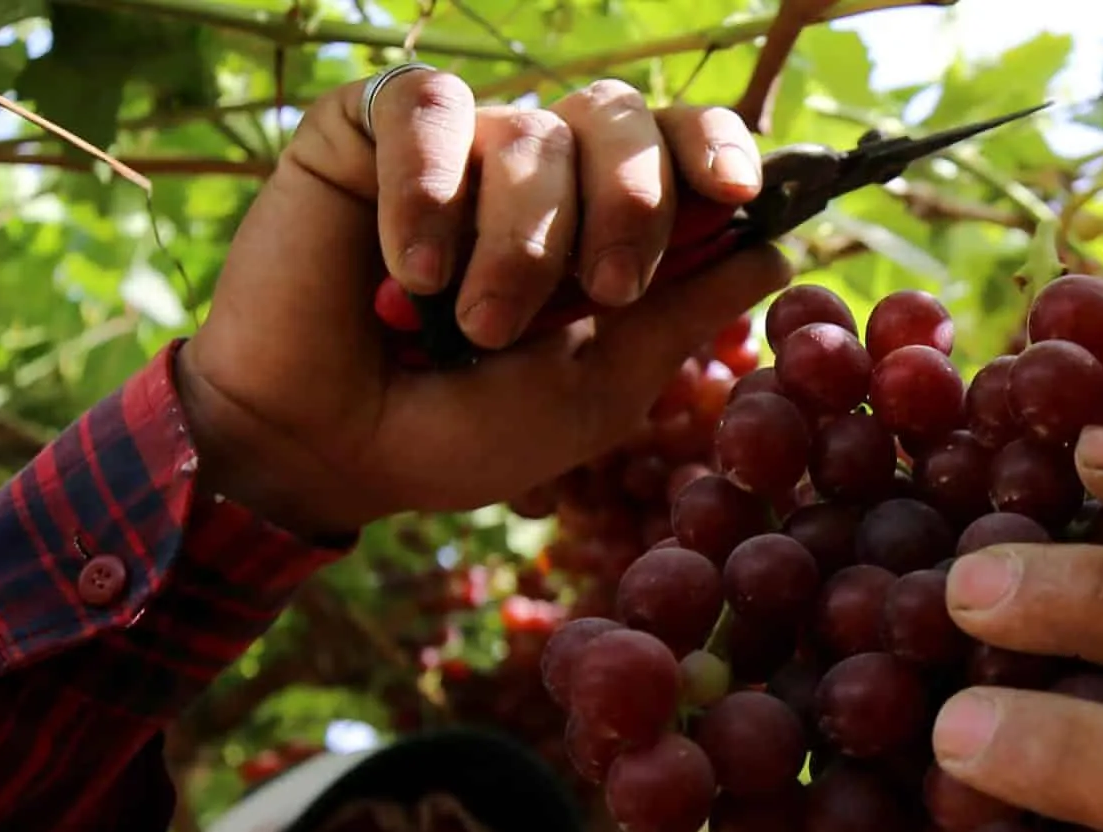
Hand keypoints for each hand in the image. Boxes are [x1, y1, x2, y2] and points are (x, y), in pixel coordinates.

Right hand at [177, 71, 791, 538]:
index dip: (716, 146)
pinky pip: (427, 111)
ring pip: (531, 132)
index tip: (737, 190)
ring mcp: (457, 145)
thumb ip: (679, 319)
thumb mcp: (593, 390)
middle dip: (629, 204)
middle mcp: (537, 170)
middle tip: (605, 290)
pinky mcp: (368, 130)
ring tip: (472, 325)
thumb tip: (778, 253)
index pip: (679, 145)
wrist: (324, 449)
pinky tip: (408, 270)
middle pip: (621, 118)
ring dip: (517, 243)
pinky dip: (427, 192)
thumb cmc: (459, 431)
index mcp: (600, 224)